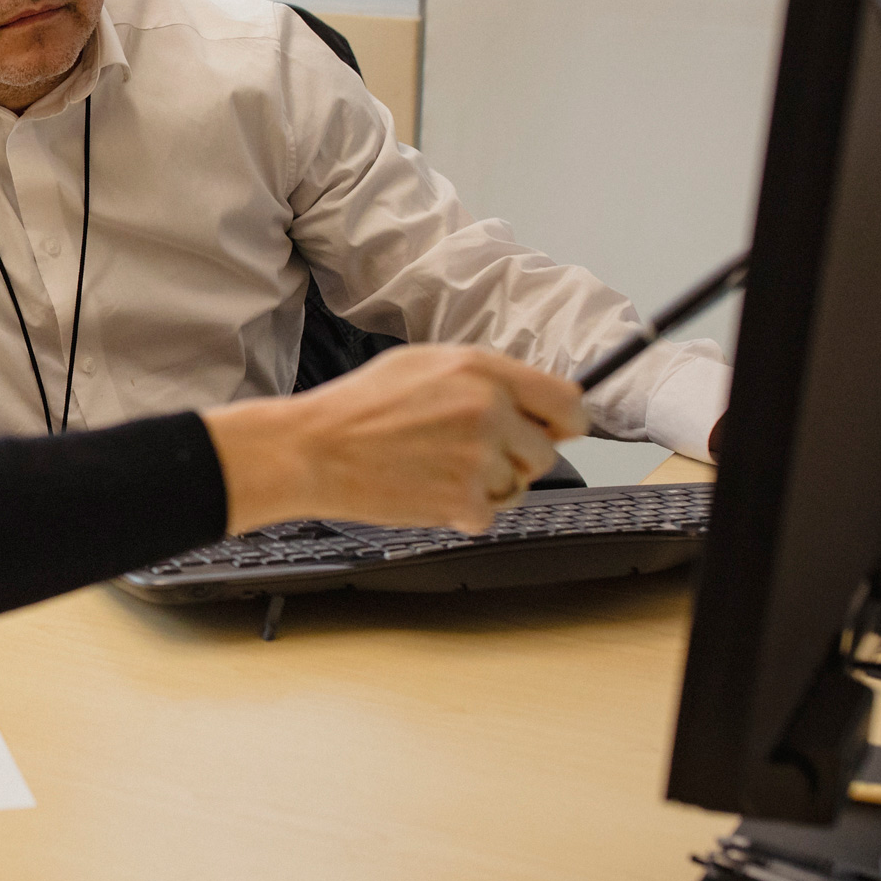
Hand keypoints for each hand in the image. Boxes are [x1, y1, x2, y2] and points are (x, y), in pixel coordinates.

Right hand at [201, 345, 584, 536]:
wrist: (311, 450)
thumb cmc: (357, 408)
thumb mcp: (422, 364)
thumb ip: (483, 378)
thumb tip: (530, 400)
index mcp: (482, 370)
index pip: (568, 402)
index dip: (564, 422)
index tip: (553, 432)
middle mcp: (488, 410)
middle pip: (545, 452)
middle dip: (514, 459)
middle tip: (467, 456)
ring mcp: (478, 457)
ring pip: (517, 486)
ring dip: (486, 487)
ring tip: (436, 470)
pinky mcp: (463, 500)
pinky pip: (489, 515)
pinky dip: (461, 513)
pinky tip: (425, 490)